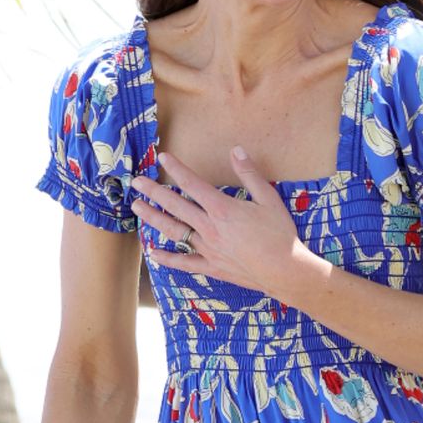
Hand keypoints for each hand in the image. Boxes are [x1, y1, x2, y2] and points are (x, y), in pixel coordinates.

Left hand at [130, 146, 320, 298]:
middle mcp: (209, 227)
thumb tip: (236, 150)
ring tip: (137, 208)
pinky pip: (184, 262)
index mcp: (222, 208)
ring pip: (174, 231)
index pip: (192, 183)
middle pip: (175, 205)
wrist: (286, 271)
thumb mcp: (269, 199)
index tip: (162, 158)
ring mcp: (207, 248)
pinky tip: (153, 253)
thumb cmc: (280, 234)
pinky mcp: (211, 267)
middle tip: (136, 182)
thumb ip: (250, 174)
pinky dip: (167, 258)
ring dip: (153, 218)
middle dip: (154, 191)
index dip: (176, 168)